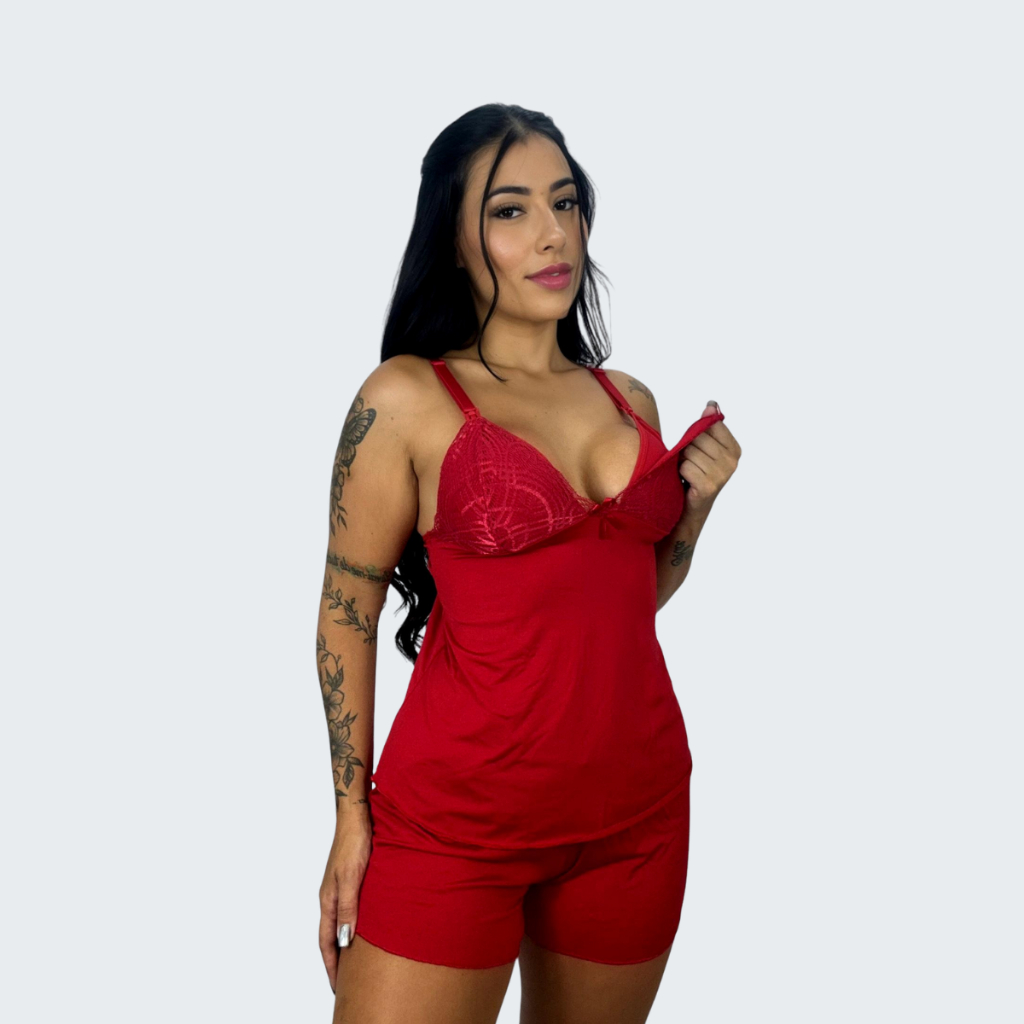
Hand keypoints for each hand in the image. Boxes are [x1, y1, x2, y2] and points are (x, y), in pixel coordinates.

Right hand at [319, 814, 371, 994]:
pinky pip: (348, 909)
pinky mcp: (349, 878)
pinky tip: (364, 928)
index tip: (337, 988)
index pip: (326, 942)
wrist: (356, 814)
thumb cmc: (355, 842)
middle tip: (344, 983)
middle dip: (335, 960)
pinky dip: (352, 925)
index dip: (332, 966)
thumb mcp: (352, 878)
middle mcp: (330, 896)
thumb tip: (345, 942)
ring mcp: (338, 887)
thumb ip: (348, 909)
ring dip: (343, 944)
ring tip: (353, 963)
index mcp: (328, 900)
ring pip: (339, 923)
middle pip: (330, 936)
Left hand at [678, 401, 740, 516]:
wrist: (690, 508)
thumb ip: (708, 425)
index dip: (698, 433)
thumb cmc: (694, 473)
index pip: (712, 425)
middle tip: (691, 462)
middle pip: (698, 437)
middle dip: (688, 448)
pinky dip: (680, 472)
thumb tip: (712, 404)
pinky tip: (686, 481)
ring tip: (688, 472)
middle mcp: (732, 461)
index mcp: (735, 449)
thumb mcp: (703, 447)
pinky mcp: (709, 486)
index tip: (700, 448)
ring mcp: (722, 475)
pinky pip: (685, 466)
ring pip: (690, 451)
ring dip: (682, 461)